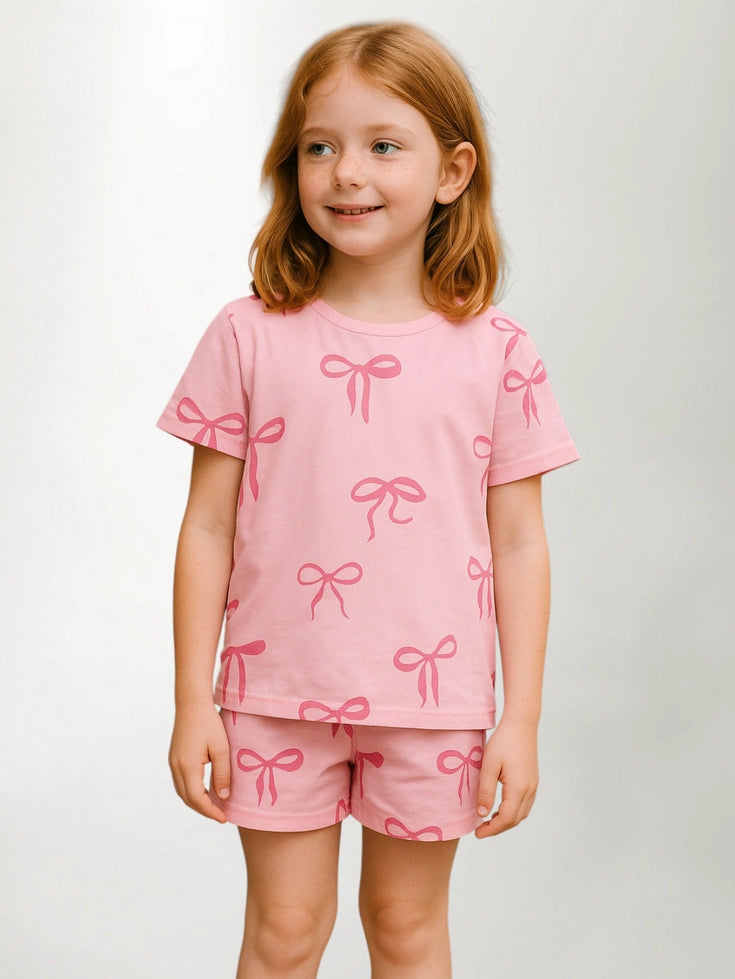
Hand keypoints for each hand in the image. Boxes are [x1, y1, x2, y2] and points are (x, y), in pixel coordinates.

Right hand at [169, 703, 230, 822]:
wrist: (191, 704)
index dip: (211, 812)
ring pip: (183, 792)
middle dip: (204, 810)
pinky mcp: (174, 758)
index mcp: (188, 766)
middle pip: (188, 799)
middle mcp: (176, 767)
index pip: (198, 799)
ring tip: (215, 805)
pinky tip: (205, 791)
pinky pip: (181, 783)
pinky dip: (192, 791)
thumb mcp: (221, 748)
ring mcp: (173, 763)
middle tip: (221, 815)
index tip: (224, 818)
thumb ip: (222, 774)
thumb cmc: (209, 723)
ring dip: (197, 802)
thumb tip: (224, 797)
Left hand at [475, 719, 538, 837]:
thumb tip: (481, 815)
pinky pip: (525, 804)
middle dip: (498, 828)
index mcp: (518, 787)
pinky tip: (500, 807)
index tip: (477, 833)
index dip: (492, 829)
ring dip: (506, 821)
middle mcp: (530, 789)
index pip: (506, 819)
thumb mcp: (488, 765)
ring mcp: (534, 785)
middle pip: (515, 819)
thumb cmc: (503, 742)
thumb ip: (485, 791)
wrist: (522, 724)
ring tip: (488, 820)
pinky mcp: (533, 780)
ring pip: (522, 813)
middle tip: (480, 829)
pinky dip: (513, 811)